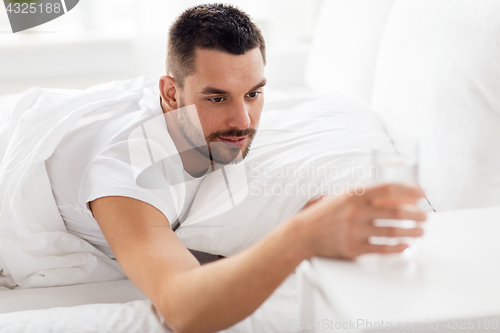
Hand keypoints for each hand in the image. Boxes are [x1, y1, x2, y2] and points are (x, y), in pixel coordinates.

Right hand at [295, 183, 426, 259]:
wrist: (303, 233)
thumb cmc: (325, 214)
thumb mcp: (343, 197)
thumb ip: (366, 196)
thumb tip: (397, 198)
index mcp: (353, 194)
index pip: (388, 189)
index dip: (409, 190)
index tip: (422, 194)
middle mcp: (355, 211)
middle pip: (395, 212)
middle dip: (416, 215)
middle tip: (425, 216)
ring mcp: (354, 231)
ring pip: (392, 231)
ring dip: (411, 231)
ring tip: (420, 231)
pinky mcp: (353, 248)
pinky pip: (382, 248)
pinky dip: (397, 247)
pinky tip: (405, 245)